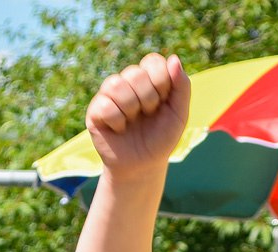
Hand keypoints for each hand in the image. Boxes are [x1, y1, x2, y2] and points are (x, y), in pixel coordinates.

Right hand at [85, 53, 190, 182]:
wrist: (143, 166)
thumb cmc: (161, 139)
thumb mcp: (179, 114)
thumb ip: (182, 87)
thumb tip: (173, 58)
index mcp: (148, 78)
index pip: (153, 61)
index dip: (161, 81)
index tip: (164, 101)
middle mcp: (127, 82)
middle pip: (135, 73)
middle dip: (148, 99)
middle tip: (148, 114)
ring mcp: (109, 94)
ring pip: (117, 85)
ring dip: (131, 108)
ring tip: (132, 121)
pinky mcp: (95, 110)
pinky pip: (106, 105)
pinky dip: (118, 122)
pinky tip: (119, 129)